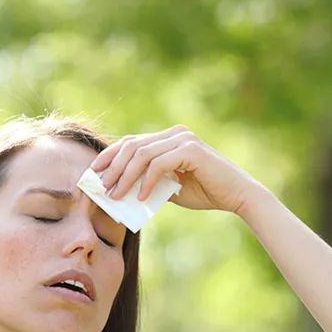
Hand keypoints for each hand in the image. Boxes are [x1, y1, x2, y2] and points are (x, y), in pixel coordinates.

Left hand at [90, 125, 266, 214]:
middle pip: (133, 145)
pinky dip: (147, 182)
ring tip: (115, 195)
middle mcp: (175, 133)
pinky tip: (141, 198)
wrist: (237, 196)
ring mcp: (183, 139)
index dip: (110, 156)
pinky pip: (159, 165)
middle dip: (113, 167)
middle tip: (101, 187)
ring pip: (142, 154)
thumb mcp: (170, 188)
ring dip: (126, 176)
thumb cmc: (206, 192)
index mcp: (169, 137)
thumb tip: (120, 190)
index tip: (94, 173)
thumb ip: (150, 183)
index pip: (132, 141)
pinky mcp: (191, 150)